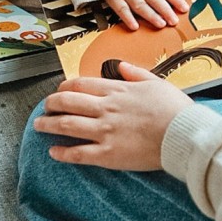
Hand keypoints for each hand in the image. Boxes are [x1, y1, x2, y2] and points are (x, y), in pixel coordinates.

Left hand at [32, 62, 193, 170]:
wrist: (182, 133)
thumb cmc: (174, 108)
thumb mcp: (156, 82)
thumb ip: (135, 73)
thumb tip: (120, 66)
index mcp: (117, 90)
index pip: (81, 84)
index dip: (65, 87)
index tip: (60, 90)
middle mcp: (106, 109)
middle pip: (67, 102)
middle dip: (50, 103)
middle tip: (44, 107)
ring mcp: (104, 131)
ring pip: (66, 125)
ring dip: (48, 124)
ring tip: (39, 125)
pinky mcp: (107, 154)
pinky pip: (78, 153)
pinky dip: (62, 152)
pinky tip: (54, 152)